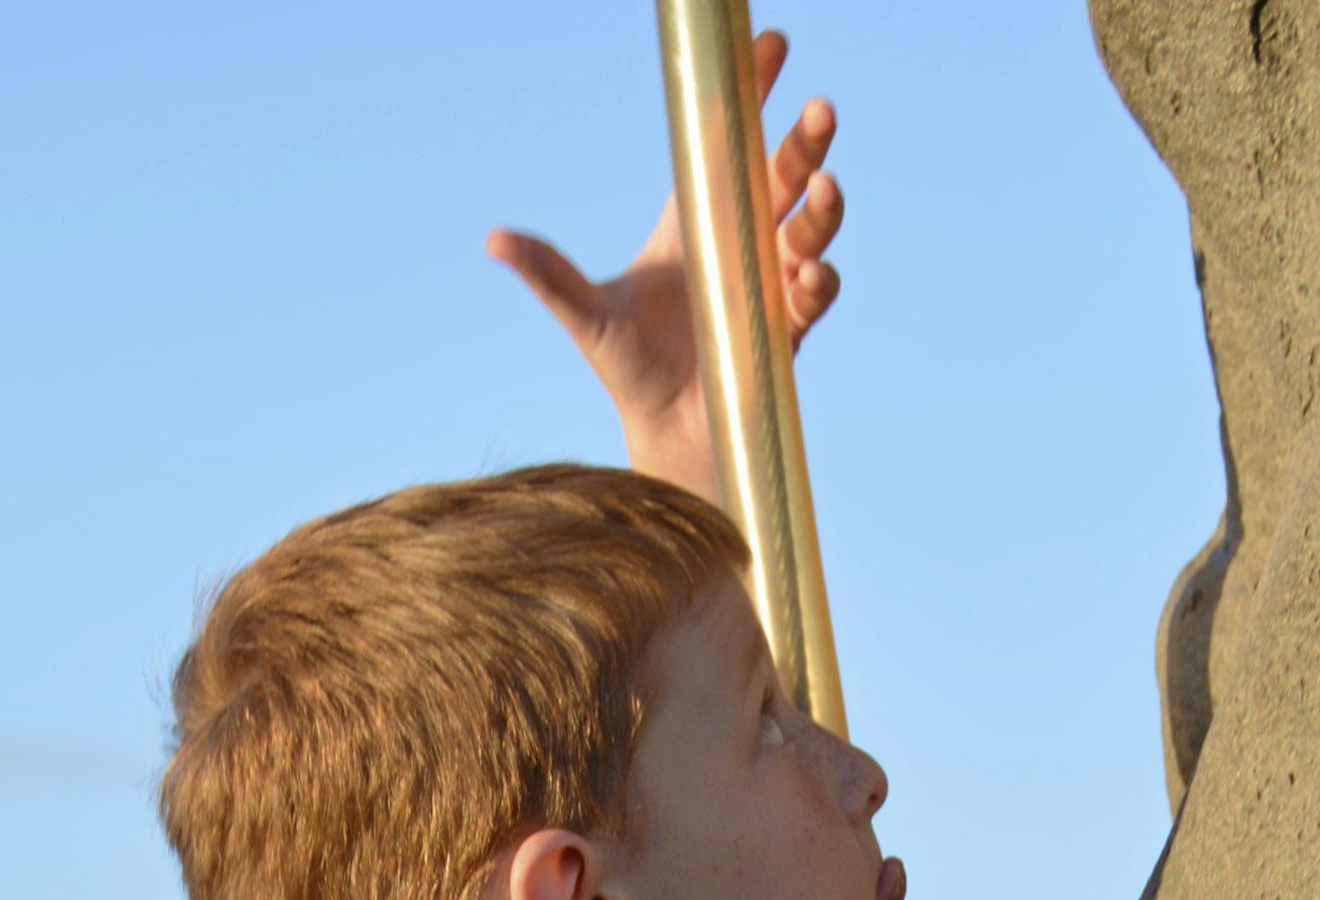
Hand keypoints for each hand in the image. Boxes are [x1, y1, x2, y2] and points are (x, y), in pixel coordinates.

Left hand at [487, 31, 844, 503]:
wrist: (666, 434)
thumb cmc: (627, 368)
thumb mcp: (585, 316)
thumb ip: (549, 276)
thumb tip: (493, 241)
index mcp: (694, 221)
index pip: (726, 144)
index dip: (750, 95)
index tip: (772, 46)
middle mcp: (738, 242)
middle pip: (779, 176)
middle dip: (803, 142)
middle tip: (820, 110)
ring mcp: (769, 282)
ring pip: (809, 228)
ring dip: (823, 207)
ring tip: (826, 187)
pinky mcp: (788, 328)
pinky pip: (815, 295)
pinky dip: (818, 282)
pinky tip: (811, 275)